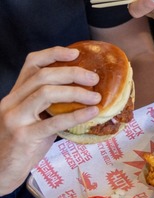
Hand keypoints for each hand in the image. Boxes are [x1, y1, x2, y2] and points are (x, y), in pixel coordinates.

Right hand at [0, 47, 101, 194]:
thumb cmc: (21, 144)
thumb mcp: (32, 118)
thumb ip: (49, 105)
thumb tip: (86, 94)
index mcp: (15, 95)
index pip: (31, 64)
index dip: (54, 54)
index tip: (76, 53)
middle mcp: (11, 102)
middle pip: (42, 76)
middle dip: (72, 73)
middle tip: (94, 79)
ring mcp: (15, 119)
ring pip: (45, 93)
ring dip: (75, 92)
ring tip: (96, 97)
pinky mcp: (23, 137)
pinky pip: (53, 122)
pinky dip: (76, 115)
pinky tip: (92, 113)